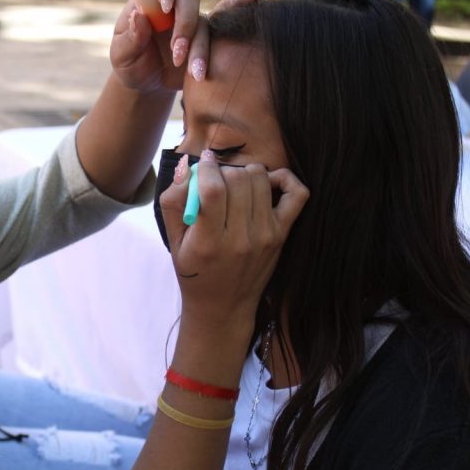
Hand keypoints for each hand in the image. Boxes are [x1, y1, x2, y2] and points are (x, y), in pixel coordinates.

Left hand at [110, 0, 264, 93]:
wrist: (146, 83)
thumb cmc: (130, 64)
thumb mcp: (121, 55)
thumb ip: (130, 37)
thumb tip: (140, 16)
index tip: (164, 6)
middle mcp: (174, 2)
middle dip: (185, 23)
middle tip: (177, 53)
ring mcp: (193, 16)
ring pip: (205, 20)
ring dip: (199, 45)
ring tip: (194, 72)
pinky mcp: (208, 34)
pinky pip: (227, 17)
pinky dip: (242, 2)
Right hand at [158, 152, 308, 326]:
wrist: (223, 307)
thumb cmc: (194, 271)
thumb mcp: (173, 242)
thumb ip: (173, 203)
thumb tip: (186, 168)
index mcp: (208, 242)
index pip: (213, 189)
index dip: (206, 168)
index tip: (202, 162)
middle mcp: (240, 239)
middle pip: (237, 180)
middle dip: (222, 171)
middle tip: (215, 182)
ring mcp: (265, 236)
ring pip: (260, 179)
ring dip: (245, 173)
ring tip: (234, 186)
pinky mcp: (282, 234)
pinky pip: (296, 194)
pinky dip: (284, 179)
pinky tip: (267, 183)